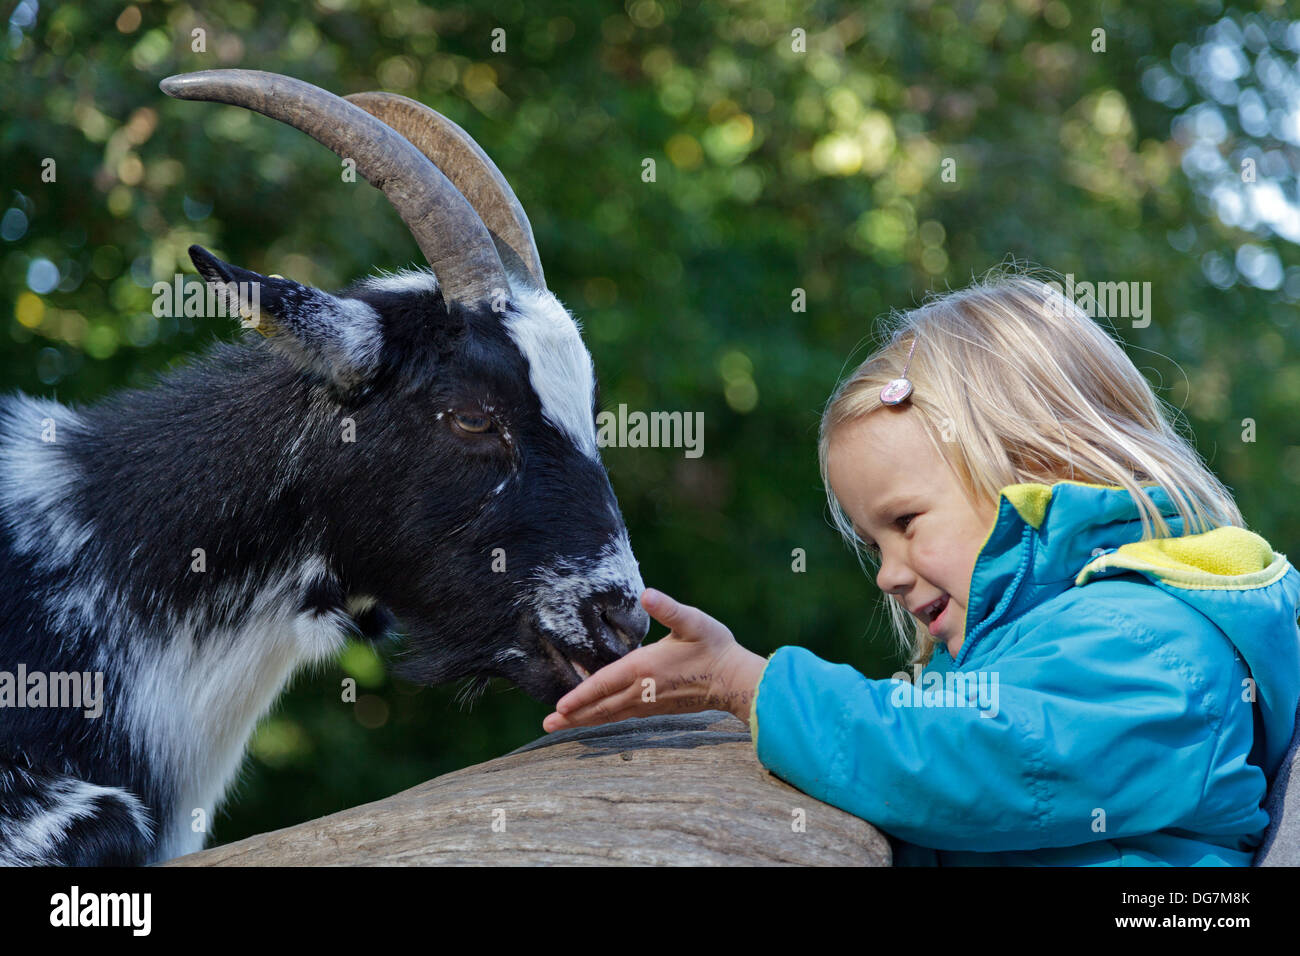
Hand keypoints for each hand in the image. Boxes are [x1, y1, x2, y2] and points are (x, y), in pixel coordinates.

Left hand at [541, 587, 766, 731]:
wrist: (734, 679)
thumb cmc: (714, 647)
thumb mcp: (692, 621)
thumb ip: (668, 608)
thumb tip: (648, 594)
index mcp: (644, 667)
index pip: (604, 684)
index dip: (581, 695)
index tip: (559, 706)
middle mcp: (642, 690)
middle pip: (601, 706)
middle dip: (574, 716)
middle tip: (547, 725)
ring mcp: (650, 703)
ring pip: (610, 715)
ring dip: (585, 721)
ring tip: (561, 728)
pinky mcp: (657, 708)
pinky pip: (623, 717)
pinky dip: (604, 719)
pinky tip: (596, 719)